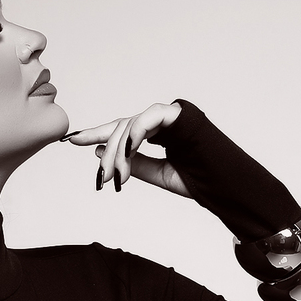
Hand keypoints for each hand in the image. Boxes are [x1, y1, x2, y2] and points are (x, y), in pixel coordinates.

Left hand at [64, 103, 190, 196]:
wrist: (227, 187)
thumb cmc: (200, 182)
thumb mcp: (159, 176)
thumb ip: (134, 164)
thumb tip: (101, 152)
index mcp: (160, 133)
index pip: (123, 129)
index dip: (97, 133)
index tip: (73, 141)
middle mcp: (164, 121)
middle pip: (122, 127)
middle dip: (108, 152)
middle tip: (101, 178)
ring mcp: (171, 115)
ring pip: (130, 125)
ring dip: (119, 152)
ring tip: (118, 177)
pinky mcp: (178, 113)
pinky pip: (147, 119)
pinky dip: (135, 135)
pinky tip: (128, 152)